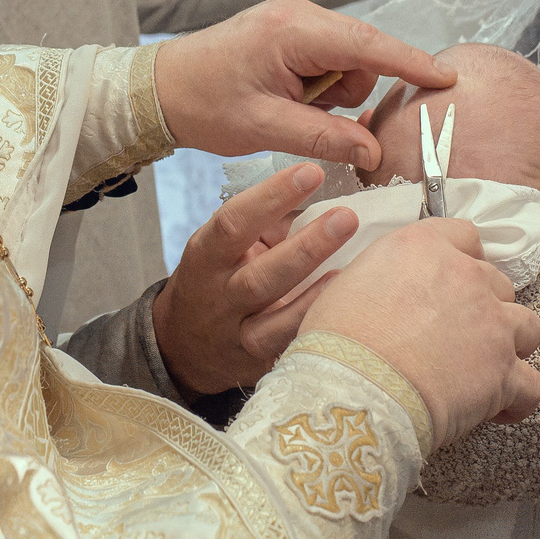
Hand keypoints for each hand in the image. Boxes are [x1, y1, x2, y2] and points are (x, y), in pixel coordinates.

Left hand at [152, 0, 455, 168]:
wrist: (160, 88)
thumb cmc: (204, 103)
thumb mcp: (266, 128)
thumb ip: (325, 138)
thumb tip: (372, 151)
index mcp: (294, 30)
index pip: (369, 45)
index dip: (411, 62)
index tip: (446, 78)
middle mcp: (299, 14)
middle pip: (362, 53)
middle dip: (350, 92)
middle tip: (310, 116)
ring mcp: (295, 19)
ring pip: (348, 60)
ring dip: (334, 92)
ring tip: (290, 109)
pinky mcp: (290, 30)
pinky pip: (330, 58)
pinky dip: (322, 85)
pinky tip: (292, 100)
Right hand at [154, 164, 358, 394]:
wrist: (185, 346)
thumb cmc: (218, 280)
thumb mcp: (227, 247)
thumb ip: (267, 226)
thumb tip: (325, 199)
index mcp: (207, 255)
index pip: (234, 222)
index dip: (272, 197)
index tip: (311, 172)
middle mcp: (219, 296)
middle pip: (260, 275)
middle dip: (306, 247)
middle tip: (346, 218)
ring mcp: (238, 335)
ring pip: (274, 320)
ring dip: (317, 295)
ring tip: (354, 270)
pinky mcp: (259, 365)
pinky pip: (289, 347)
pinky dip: (316, 328)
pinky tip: (346, 311)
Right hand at [302, 218, 539, 447]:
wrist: (354, 390)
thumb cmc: (337, 345)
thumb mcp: (345, 286)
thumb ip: (380, 276)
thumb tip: (383, 292)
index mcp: (423, 247)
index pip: (465, 236)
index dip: (462, 262)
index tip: (452, 284)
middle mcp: (465, 276)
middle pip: (497, 283)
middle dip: (482, 308)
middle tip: (456, 336)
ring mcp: (492, 324)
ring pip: (527, 326)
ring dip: (510, 345)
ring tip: (485, 368)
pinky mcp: (504, 372)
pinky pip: (532, 385)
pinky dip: (518, 397)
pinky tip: (499, 407)